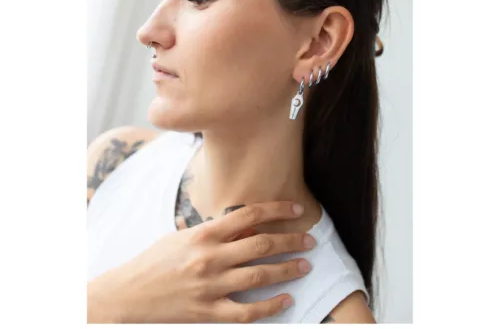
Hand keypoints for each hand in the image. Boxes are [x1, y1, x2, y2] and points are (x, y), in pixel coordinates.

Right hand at [87, 201, 315, 322]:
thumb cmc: (155, 262)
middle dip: (291, 241)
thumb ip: (214, 232)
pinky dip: (271, 306)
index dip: (277, 211)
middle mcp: (210, 257)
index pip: (249, 215)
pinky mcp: (208, 313)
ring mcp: (210, 286)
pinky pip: (248, 312)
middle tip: (309, 240)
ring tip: (305, 266)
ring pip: (260, 275)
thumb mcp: (183, 237)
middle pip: (262, 244)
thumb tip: (246, 226)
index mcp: (204, 233)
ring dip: (288, 270)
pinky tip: (286, 300)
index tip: (296, 210)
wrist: (127, 295)